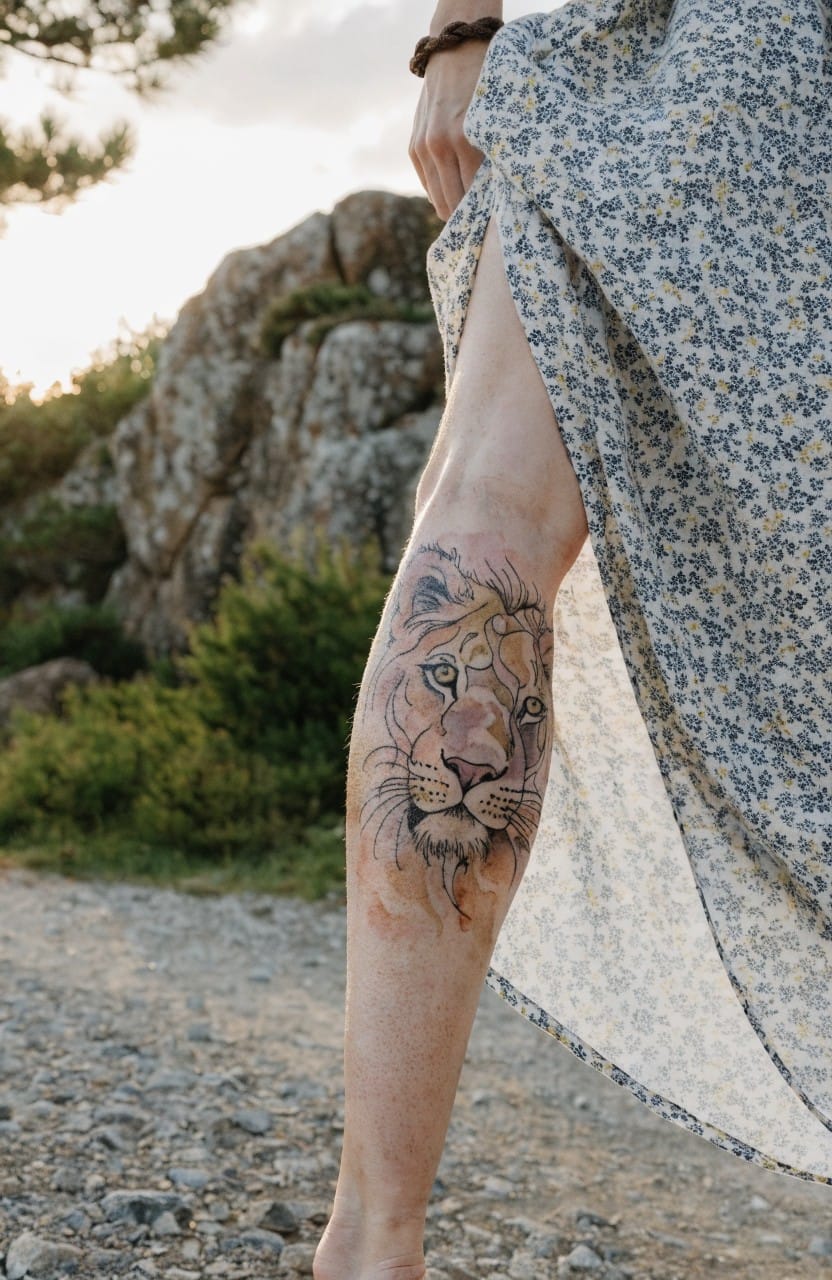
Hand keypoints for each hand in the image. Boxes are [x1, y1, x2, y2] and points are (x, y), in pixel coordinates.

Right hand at [409, 41, 489, 220]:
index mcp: (464, 140)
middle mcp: (440, 146)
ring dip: (453, 209)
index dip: (484, 213)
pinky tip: (455, 193)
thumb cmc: (486, 83)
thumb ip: (494, 154)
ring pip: (439, 199)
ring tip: (470, 214)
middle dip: (468, 216)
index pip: (473, 196)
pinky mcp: (414, 148)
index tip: (496, 221)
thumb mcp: (497, 118)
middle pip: (453, 203)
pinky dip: (441, 193)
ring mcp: (423, 148)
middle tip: (484, 223)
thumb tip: (495, 197)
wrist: (455, 51)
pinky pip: (428, 185)